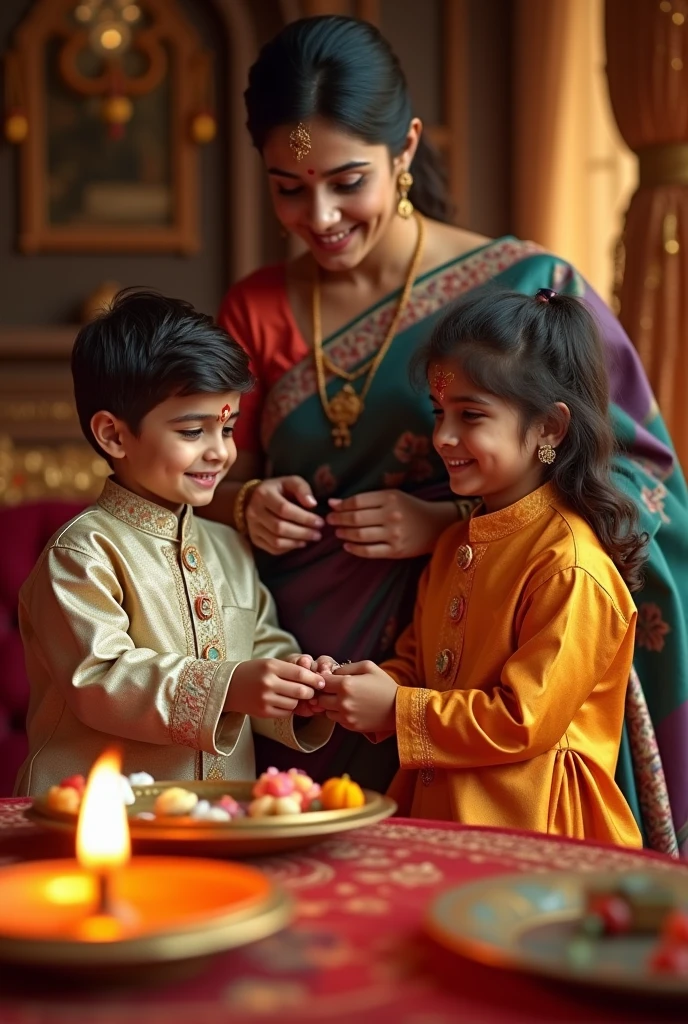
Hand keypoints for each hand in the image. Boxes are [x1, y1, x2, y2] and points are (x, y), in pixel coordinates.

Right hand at [226, 659, 324, 718]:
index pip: (300, 674)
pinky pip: (286, 712)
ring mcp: (265, 699)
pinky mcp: (263, 712)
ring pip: (294, 703)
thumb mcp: (270, 663)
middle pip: (300, 691)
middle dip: (310, 692)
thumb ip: (291, 670)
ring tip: (293, 695)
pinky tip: (283, 702)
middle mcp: (268, 683)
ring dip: (299, 701)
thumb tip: (315, 680)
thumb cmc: (254, 672)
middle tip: (311, 691)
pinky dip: (289, 708)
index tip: (321, 682)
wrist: (229, 686)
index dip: (314, 679)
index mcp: (271, 667)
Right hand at [246, 476, 324, 555]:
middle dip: (302, 533)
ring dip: (297, 542)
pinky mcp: (254, 539)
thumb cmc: (278, 490)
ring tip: (311, 538)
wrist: (253, 498)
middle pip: (280, 527)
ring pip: (276, 541)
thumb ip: (302, 489)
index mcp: (263, 494)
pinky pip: (273, 549)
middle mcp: (254, 512)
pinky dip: (289, 548)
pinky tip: (299, 543)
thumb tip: (312, 504)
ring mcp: (252, 527)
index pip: (284, 509)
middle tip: (318, 534)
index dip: (304, 518)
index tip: (319, 522)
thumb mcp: (290, 481)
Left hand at [311, 660, 397, 732]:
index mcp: (346, 685)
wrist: (399, 708)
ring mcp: (345, 716)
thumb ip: (347, 667)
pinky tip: (350, 708)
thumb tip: (332, 672)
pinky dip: (338, 714)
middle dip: (325, 693)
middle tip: (334, 690)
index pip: (322, 681)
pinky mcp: (350, 726)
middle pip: (320, 697)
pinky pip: (335, 719)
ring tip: (343, 699)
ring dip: (330, 705)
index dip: (324, 679)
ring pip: (325, 710)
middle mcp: (342, 702)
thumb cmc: (384, 685)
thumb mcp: (368, 667)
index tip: (330, 679)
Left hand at [327, 491, 457, 558]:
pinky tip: (347, 546)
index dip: (341, 505)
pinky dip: (354, 549)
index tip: (332, 508)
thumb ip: (365, 499)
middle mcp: (391, 515)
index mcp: (390, 498)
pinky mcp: (395, 551)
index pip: (357, 501)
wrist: (436, 526)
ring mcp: (394, 535)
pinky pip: (369, 551)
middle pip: (356, 518)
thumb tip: (333, 503)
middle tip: (329, 520)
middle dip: (338, 520)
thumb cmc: (410, 508)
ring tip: (338, 532)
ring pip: (360, 535)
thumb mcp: (392, 497)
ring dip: (344, 533)